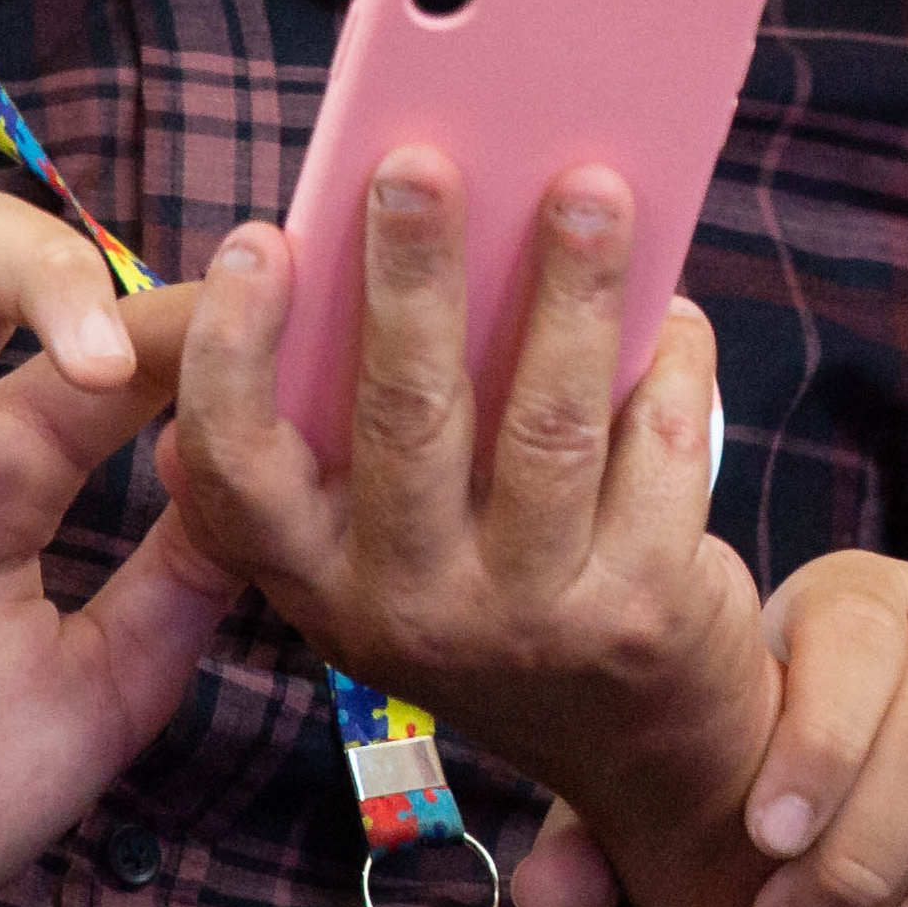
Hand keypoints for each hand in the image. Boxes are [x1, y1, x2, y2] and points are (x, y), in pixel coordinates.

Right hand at [161, 144, 779, 865]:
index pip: (237, 468)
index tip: (261, 238)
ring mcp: (528, 621)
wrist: (641, 745)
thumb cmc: (499, 588)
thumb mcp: (394, 543)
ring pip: (548, 425)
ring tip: (589, 185)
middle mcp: (404, 608)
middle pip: (405, 417)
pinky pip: (659, 450)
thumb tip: (385, 236)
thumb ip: (364, 426)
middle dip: (412, 274)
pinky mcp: (642, 614)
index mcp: (314, 576)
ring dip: (571, 289)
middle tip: (421, 162)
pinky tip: (668, 305)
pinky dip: (670, 360)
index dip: (238, 352)